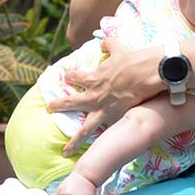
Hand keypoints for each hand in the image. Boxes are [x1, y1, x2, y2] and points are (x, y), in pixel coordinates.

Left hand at [48, 38, 163, 154]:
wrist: (146, 73)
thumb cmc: (132, 60)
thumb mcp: (118, 47)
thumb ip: (108, 44)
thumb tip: (104, 42)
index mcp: (93, 77)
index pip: (74, 77)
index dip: (70, 77)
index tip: (65, 78)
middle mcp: (94, 95)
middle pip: (71, 102)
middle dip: (58, 105)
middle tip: (48, 108)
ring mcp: (104, 109)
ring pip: (85, 128)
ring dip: (74, 140)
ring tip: (65, 150)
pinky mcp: (116, 118)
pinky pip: (106, 133)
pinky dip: (102, 142)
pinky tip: (98, 152)